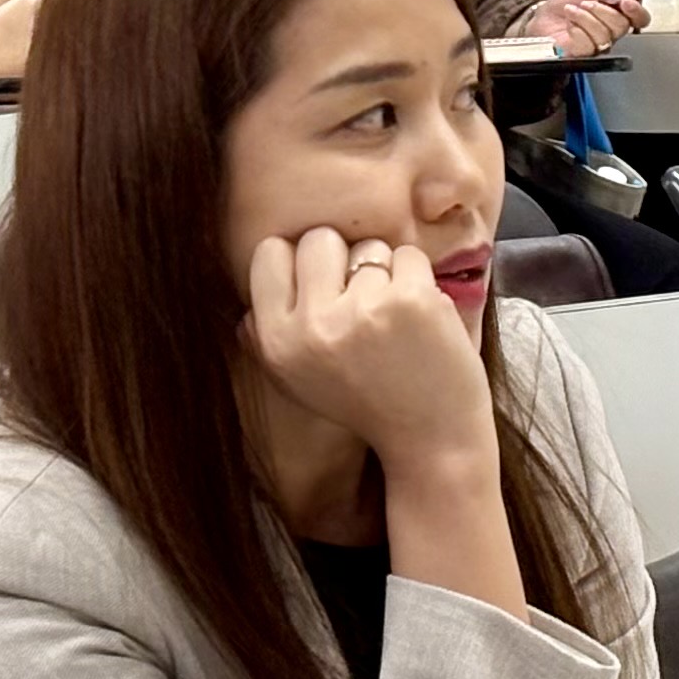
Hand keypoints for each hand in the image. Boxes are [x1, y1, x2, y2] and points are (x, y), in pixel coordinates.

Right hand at [242, 226, 490, 466]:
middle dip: (343, 259)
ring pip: (369, 247)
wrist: (431, 439)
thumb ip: (265, 340)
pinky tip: (420, 319)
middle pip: (319, 239)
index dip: (299, 262)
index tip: (321, 286)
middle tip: (361, 302)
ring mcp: (363, 309)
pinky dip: (419, 279)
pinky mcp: (411, 300)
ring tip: (393, 322)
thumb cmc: (365, 405)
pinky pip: (409, 255)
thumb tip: (247, 306)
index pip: (269, 252)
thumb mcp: (296, 382)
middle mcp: (313, 325)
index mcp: (277, 342)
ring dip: (385, 273)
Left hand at [523, 0, 647, 54]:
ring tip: (572, 10)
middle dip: (604, 11)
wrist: (541, 17)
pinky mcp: (583, 55)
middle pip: (623, 26)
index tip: (626, 1)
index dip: (637, 11)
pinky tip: (569, 24)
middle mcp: (611, 32)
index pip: (639, 18)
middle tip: (587, 2)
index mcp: (616, 14)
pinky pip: (589, 44)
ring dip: (586, 18)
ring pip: (605, 35)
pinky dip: (577, 29)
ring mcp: (598, 45)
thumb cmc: (564, 4)